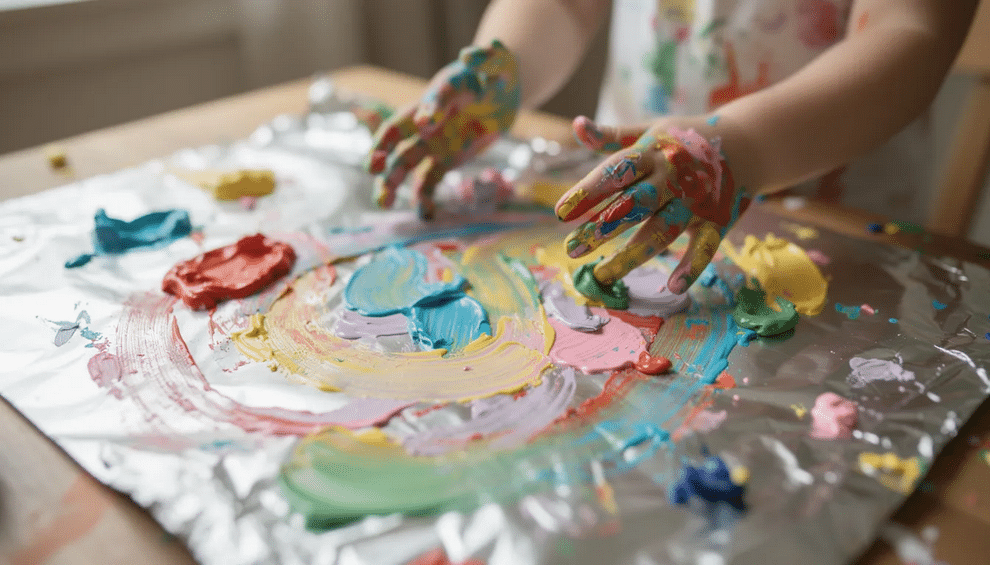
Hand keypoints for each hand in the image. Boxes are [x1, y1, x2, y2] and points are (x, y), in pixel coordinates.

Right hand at [365, 40, 520, 219]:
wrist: (503, 93)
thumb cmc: (496, 73)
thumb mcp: (496, 64)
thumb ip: (485, 60)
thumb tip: (469, 57)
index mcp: (436, 94)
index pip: (424, 103)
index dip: (425, 112)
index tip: (427, 125)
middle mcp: (426, 121)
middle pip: (398, 139)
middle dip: (383, 153)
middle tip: (373, 169)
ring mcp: (433, 143)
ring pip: (405, 164)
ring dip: (392, 182)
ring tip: (383, 202)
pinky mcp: (445, 160)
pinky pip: (429, 181)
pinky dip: (424, 198)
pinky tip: (424, 215)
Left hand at [556, 116, 750, 294]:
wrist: (748, 142)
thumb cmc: (685, 140)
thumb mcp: (650, 132)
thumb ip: (612, 137)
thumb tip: (577, 125)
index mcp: (652, 153)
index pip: (615, 172)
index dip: (588, 192)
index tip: (560, 212)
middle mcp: (674, 178)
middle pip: (634, 206)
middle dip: (602, 228)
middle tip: (572, 249)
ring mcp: (696, 201)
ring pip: (662, 231)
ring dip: (633, 255)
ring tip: (602, 275)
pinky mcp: (716, 221)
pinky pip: (704, 247)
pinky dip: (692, 266)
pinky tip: (673, 287)